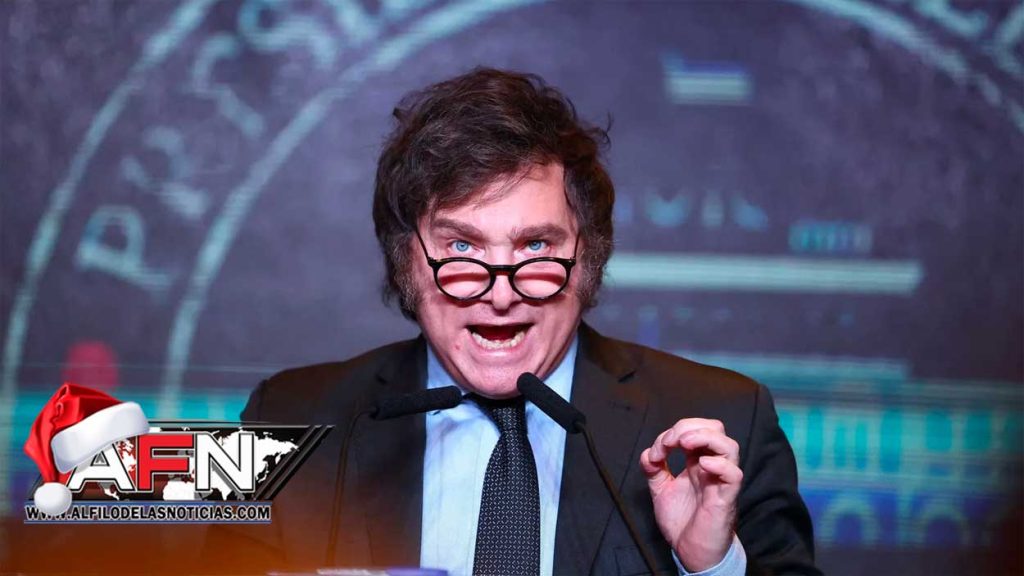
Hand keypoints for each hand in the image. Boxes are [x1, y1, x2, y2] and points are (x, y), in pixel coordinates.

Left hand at [639, 418, 741, 571]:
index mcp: (696, 462)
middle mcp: (711, 467)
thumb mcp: (661, 491)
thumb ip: (654, 471)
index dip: (672, 433)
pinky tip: (701, 465)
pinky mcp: (725, 498)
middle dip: (690, 426)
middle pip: (715, 429)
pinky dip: (719, 465)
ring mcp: (720, 481)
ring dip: (705, 437)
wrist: (690, 552)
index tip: (656, 453)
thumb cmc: (682, 521)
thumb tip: (647, 454)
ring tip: (684, 443)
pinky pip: (733, 475)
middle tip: (670, 441)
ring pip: (730, 446)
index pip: (694, 430)